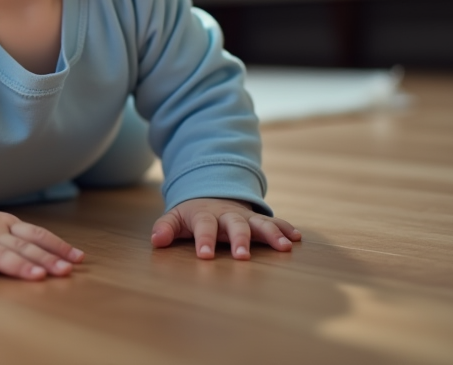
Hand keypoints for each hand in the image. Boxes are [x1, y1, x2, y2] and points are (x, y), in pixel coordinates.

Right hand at [0, 205, 84, 282]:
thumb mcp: (0, 228)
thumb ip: (23, 241)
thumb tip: (59, 257)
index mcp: (7, 226)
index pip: (37, 234)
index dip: (57, 246)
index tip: (78, 259)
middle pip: (23, 246)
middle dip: (45, 259)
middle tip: (64, 271)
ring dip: (17, 265)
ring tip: (35, 276)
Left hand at [150, 197, 300, 259]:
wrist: (211, 194)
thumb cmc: (192, 215)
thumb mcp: (175, 218)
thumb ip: (165, 228)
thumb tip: (156, 240)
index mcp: (205, 215)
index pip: (204, 227)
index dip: (204, 240)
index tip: (204, 256)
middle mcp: (228, 215)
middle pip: (235, 225)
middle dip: (240, 240)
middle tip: (242, 257)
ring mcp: (245, 217)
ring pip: (260, 223)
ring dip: (272, 234)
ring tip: (285, 247)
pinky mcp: (258, 220)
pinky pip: (275, 223)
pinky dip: (286, 229)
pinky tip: (297, 238)